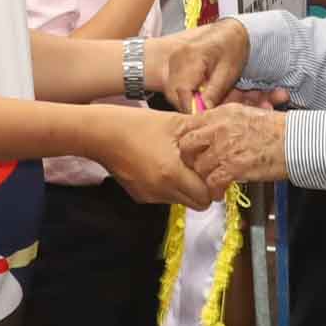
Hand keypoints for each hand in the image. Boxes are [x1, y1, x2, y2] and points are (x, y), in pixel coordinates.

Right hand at [96, 106, 214, 204]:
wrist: (100, 134)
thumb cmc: (136, 124)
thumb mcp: (174, 122)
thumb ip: (202, 132)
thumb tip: (224, 137)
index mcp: (171, 174)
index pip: (206, 196)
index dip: (213, 184)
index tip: (212, 170)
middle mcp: (161, 191)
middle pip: (196, 203)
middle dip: (202, 188)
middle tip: (199, 168)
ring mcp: (149, 196)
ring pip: (181, 200)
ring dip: (185, 187)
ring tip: (179, 163)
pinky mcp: (140, 196)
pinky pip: (164, 197)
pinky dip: (169, 186)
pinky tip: (161, 166)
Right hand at [149, 19, 250, 109]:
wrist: (229, 32)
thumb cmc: (232, 48)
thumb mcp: (228, 72)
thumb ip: (215, 92)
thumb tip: (204, 111)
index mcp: (191, 57)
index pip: (182, 92)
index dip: (192, 108)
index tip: (205, 117)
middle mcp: (176, 59)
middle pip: (175, 94)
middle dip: (190, 106)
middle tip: (207, 109)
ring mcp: (173, 61)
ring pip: (173, 93)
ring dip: (187, 100)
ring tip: (205, 98)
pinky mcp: (173, 65)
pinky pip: (174, 87)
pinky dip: (185, 94)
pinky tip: (199, 92)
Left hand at [176, 105, 289, 194]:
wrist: (295, 141)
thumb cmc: (276, 130)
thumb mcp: (245, 115)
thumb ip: (224, 122)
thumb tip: (208, 133)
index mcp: (222, 114)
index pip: (189, 126)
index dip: (187, 141)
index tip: (192, 151)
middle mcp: (219, 128)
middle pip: (186, 146)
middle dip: (189, 160)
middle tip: (198, 168)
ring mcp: (225, 148)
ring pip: (199, 167)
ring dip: (204, 177)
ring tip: (212, 182)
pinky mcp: (234, 167)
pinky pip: (212, 182)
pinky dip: (214, 190)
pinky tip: (220, 192)